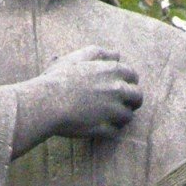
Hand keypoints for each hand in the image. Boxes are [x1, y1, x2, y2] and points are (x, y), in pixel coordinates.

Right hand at [17, 46, 142, 150]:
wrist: (48, 101)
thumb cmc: (59, 77)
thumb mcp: (78, 57)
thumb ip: (100, 53)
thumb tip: (117, 55)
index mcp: (113, 71)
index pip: (133, 76)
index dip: (128, 82)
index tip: (120, 87)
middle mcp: (117, 90)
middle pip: (138, 97)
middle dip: (132, 101)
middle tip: (120, 104)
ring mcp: (112, 111)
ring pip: (128, 117)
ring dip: (121, 117)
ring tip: (109, 117)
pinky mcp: (104, 128)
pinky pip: (115, 132)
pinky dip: (110, 131)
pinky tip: (101, 127)